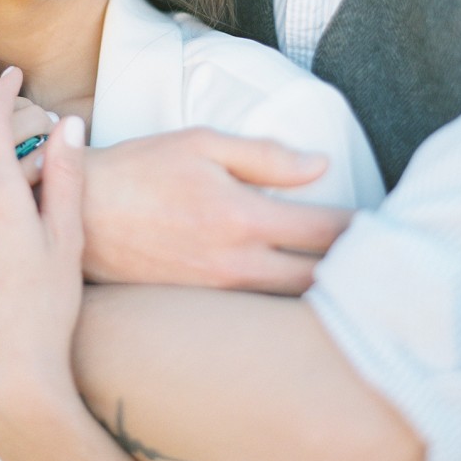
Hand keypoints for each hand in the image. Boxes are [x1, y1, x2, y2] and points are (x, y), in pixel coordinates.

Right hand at [84, 129, 353, 292]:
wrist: (77, 214)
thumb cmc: (138, 171)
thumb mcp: (200, 144)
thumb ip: (264, 156)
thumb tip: (320, 165)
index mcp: (242, 218)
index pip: (325, 231)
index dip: (361, 230)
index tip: (382, 226)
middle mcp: (236, 265)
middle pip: (319, 281)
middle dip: (353, 272)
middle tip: (378, 262)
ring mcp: (217, 295)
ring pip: (291, 306)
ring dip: (324, 294)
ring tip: (347, 281)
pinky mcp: (198, 310)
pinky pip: (256, 315)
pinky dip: (284, 308)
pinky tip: (294, 297)